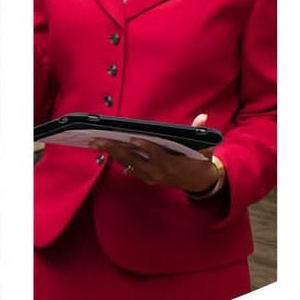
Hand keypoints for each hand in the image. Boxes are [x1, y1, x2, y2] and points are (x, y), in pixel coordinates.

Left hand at [92, 113, 216, 192]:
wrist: (198, 182)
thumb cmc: (199, 160)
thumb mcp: (204, 147)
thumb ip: (199, 131)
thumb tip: (203, 117)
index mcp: (172, 164)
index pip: (156, 155)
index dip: (145, 147)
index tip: (133, 139)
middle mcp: (158, 172)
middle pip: (134, 160)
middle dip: (116, 148)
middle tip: (99, 138)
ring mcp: (150, 176)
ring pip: (127, 163)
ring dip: (111, 152)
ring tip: (95, 141)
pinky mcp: (145, 177)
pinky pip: (128, 167)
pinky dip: (117, 157)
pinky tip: (105, 148)